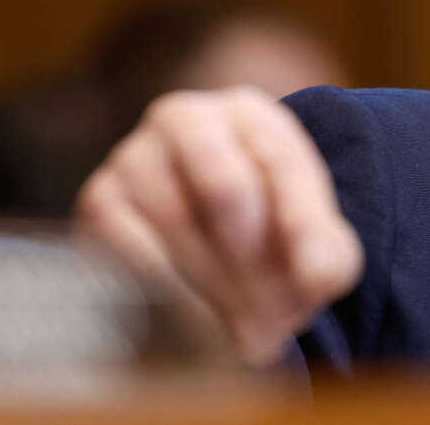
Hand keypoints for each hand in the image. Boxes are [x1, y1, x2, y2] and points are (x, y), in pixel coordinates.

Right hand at [74, 86, 363, 364]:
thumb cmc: (274, 238)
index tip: (315, 280)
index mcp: (249, 112)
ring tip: (243, 317)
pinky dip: (170, 291)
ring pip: (178, 224)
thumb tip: (315, 275)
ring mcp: (134, 154)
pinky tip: (196, 310)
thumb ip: (329, 257)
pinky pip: (132, 250)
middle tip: (273, 308)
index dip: (302, 226)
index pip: (281, 162)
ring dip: (216, 283)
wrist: (209, 251)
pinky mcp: (99, 200)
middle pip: (225, 189)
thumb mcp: (320, 246)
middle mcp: (185, 117)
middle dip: (253, 258)